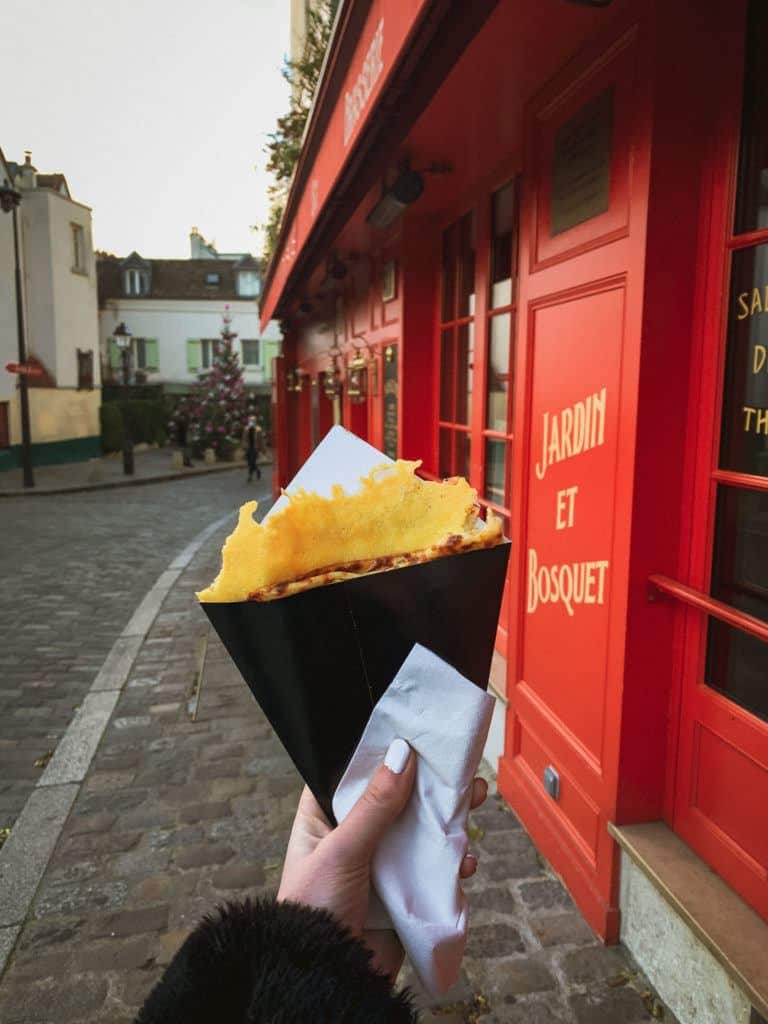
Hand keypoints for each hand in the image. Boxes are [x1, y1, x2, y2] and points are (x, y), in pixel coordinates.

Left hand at [277, 739, 487, 980]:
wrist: (330, 980)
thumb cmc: (315, 911)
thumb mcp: (342, 850)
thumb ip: (374, 805)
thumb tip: (401, 754)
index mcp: (322, 819)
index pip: (352, 774)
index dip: (380, 754)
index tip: (412, 733)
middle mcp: (352, 837)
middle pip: (396, 798)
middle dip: (428, 785)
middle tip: (459, 768)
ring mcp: (380, 865)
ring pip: (419, 830)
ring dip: (448, 819)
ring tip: (474, 801)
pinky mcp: (403, 892)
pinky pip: (432, 868)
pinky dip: (452, 861)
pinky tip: (464, 860)